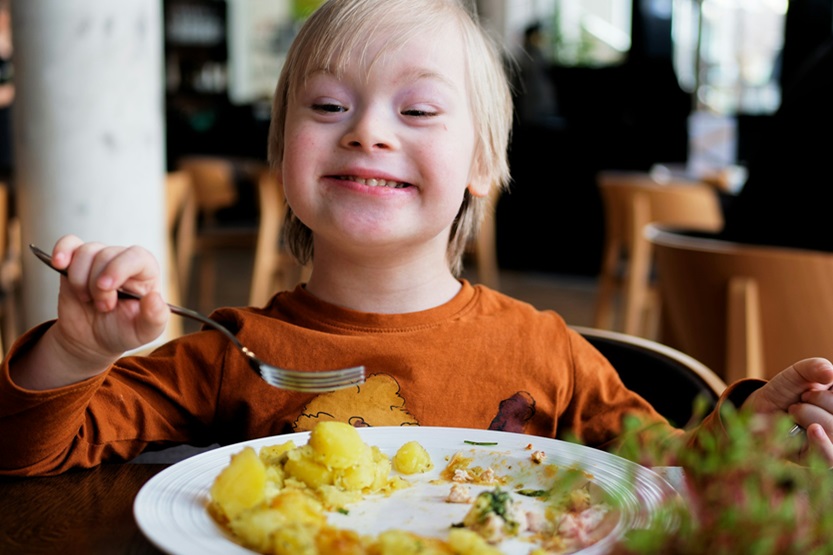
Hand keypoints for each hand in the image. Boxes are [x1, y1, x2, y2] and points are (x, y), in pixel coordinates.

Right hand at [10, 235, 168, 389]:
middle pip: (106, 255)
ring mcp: (99, 260)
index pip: (137, 256)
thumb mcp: (145, 331)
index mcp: (146, 272)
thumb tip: (154, 297)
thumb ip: (155, 317)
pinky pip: (69, 243)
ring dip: (80, 279)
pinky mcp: (76, 262)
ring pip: (86, 251)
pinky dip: (62, 250)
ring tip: (87, 300)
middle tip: (103, 307)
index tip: (105, 287)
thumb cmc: (123, 331)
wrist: (93, 339)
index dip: (118, 268)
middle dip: (98, 285)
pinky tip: (59, 264)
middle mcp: (124, 260)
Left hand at [743, 357, 832, 464]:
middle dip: (819, 400)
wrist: (761, 409)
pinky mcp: (818, 459)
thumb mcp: (799, 373)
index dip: (828, 394)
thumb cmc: (786, 390)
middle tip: (801, 399)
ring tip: (794, 411)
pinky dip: (822, 443)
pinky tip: (813, 429)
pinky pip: (829, 457)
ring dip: (811, 415)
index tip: (811, 389)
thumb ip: (815, 367)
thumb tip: (830, 373)